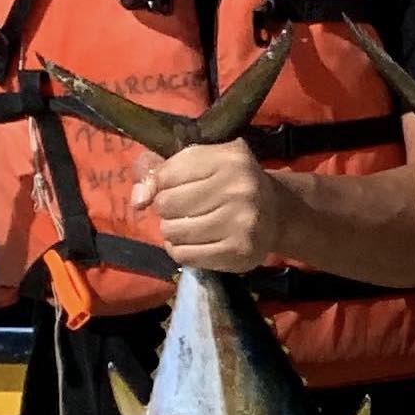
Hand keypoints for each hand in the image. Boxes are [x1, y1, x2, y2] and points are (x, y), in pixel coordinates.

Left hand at [140, 138, 280, 272]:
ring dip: (173, 231)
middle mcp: (240, 189)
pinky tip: (193, 243)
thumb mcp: (200, 163)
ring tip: (189, 226)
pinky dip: (181, 251)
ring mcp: (243, 223)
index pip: (166, 175)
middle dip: (167, 209)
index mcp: (229, 158)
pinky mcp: (240, 252)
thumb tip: (138, 200)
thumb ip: (160, 170)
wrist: (276, 213)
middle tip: (184, 209)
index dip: (162, 184)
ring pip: (174, 232)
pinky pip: (185, 256)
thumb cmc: (229, 183)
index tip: (176, 187)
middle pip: (167, 204)